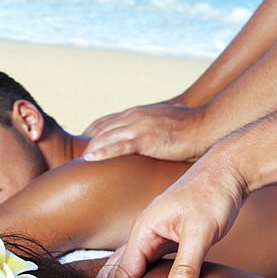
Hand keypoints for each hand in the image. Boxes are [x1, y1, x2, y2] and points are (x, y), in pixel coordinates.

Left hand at [83, 102, 207, 162]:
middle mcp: (133, 117)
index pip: (104, 123)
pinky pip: (118, 146)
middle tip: (70, 161)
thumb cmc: (188, 128)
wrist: (206, 126)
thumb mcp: (162, 125)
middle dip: (85, 144)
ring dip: (88, 150)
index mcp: (136, 114)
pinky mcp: (146, 138)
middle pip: (100, 130)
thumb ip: (148, 131)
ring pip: (105, 137)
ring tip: (74, 164)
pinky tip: (89, 160)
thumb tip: (145, 144)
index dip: (90, 136)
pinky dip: (102, 152)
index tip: (80, 150)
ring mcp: (139, 126)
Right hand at [96, 148, 247, 277]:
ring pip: (131, 267)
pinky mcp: (168, 239)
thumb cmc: (214, 195)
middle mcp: (143, 233)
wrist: (228, 170)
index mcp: (144, 231)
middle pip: (118, 270)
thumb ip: (187, 268)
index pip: (122, 273)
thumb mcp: (201, 233)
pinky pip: (148, 264)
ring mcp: (154, 236)